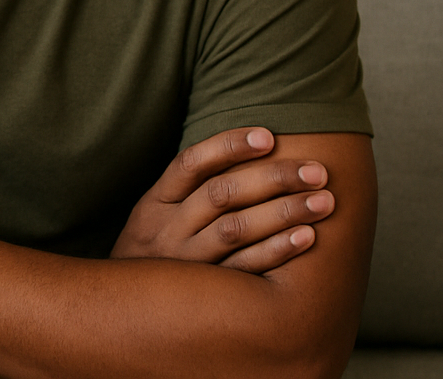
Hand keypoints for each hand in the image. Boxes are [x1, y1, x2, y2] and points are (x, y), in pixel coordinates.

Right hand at [111, 127, 334, 272]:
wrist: (123, 312)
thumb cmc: (154, 253)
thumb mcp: (154, 217)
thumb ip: (187, 190)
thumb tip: (244, 150)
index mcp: (154, 204)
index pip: (190, 165)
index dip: (228, 146)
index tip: (269, 136)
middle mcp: (166, 231)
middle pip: (221, 195)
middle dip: (273, 178)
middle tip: (317, 170)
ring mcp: (185, 263)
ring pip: (235, 230)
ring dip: (284, 212)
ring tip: (324, 201)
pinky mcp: (205, 294)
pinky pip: (244, 269)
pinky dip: (277, 251)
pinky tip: (307, 237)